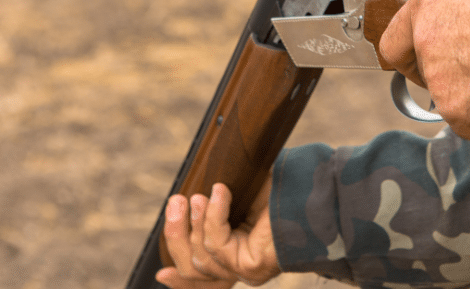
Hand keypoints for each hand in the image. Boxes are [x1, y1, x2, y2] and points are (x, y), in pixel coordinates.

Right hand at [156, 178, 279, 287]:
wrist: (309, 191)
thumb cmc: (278, 190)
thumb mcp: (236, 198)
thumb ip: (212, 207)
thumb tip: (189, 199)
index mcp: (237, 255)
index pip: (202, 279)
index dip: (179, 281)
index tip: (160, 272)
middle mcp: (240, 268)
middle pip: (191, 268)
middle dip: (176, 235)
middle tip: (176, 201)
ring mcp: (245, 269)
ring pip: (199, 257)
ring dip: (195, 221)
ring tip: (200, 196)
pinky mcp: (249, 266)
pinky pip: (216, 243)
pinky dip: (214, 215)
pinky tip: (222, 193)